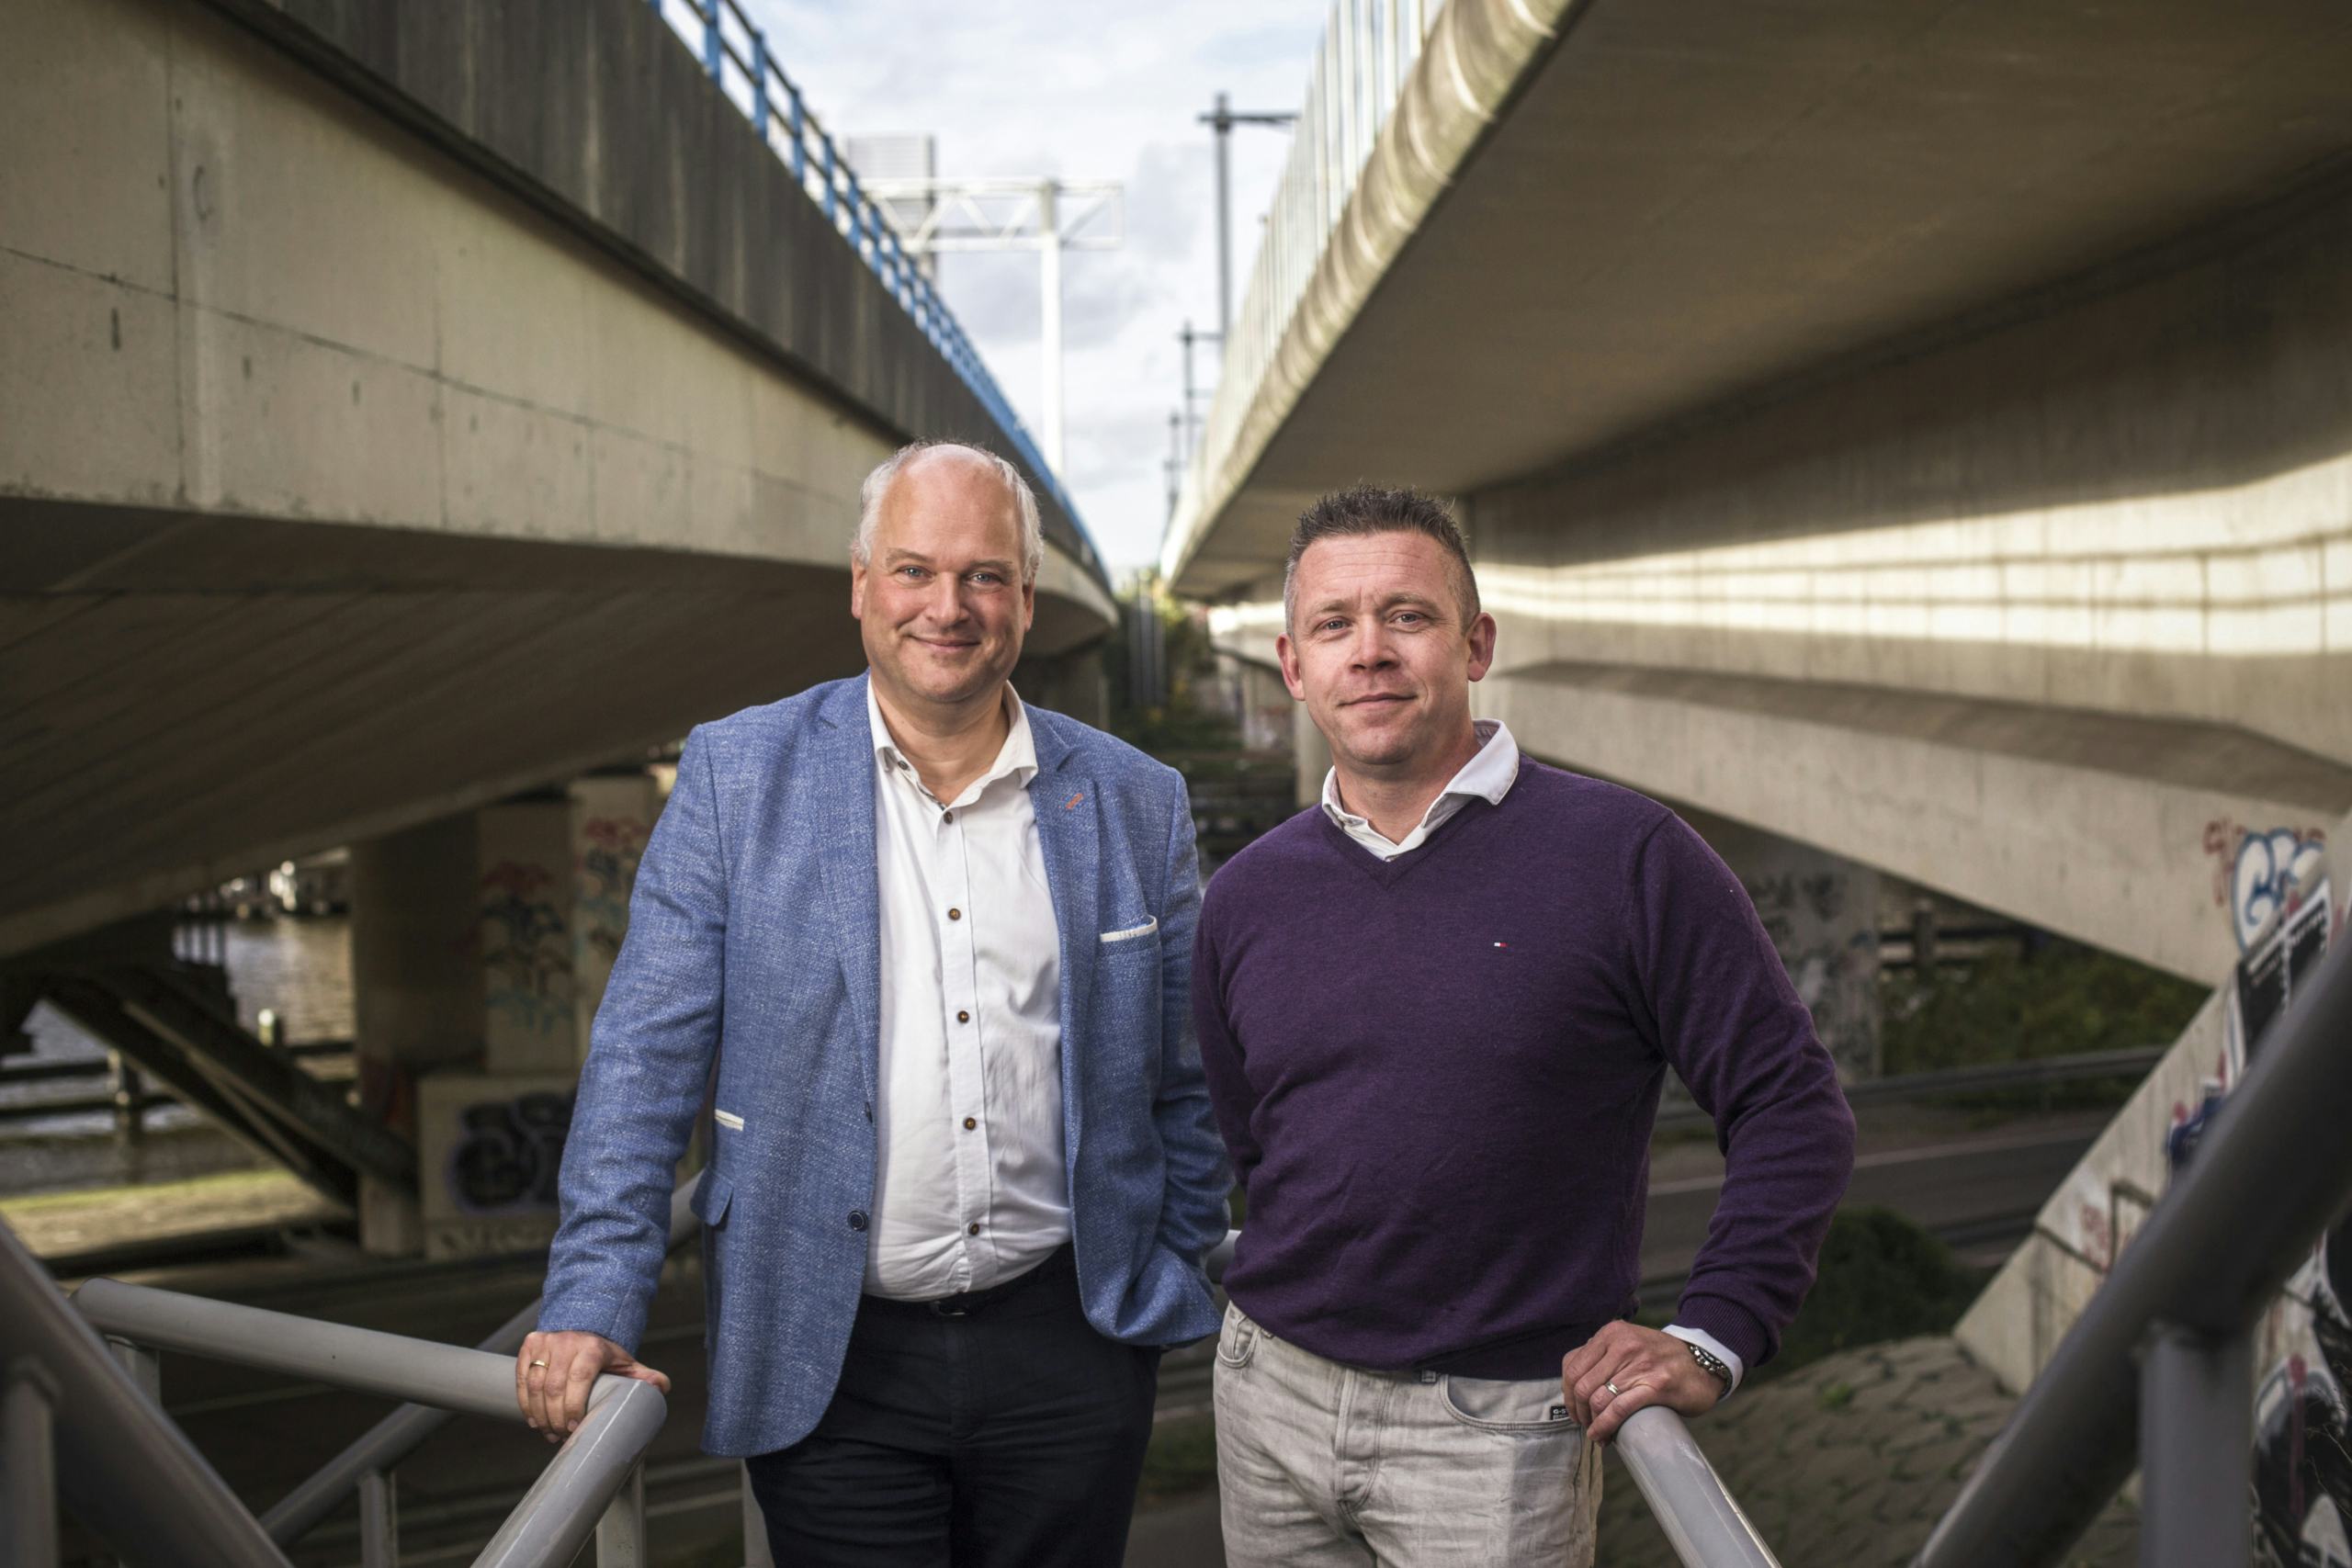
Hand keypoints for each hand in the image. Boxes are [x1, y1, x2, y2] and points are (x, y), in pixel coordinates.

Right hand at [515, 1329, 670, 1442]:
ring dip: (539, 1414)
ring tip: (548, 1432)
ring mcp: (546, 1342)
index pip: (580, 1379)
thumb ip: (644, 1376)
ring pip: (535, 1385)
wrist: (583, 1326)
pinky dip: (525, 1402)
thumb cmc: (606, 1353)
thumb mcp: (626, 1363)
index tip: (573, 1430)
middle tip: (560, 1437)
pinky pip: (522, 1378)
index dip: (574, 1407)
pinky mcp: (530, 1345)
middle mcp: (567, 1342)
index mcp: (592, 1347)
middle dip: (555, 1418)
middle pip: (554, 1387)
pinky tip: (533, 1419)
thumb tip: (662, 1388)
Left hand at [1561, 1322, 1722, 1442]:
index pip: (1572, 1366)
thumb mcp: (1628, 1344)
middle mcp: (1623, 1345)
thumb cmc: (1661, 1359)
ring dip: (1592, 1424)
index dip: (1567, 1395)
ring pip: (1598, 1399)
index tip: (1575, 1411)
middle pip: (1581, 1385)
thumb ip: (1602, 1356)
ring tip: (1597, 1434)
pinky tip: (1604, 1437)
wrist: (1704, 1362)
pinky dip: (1605, 1427)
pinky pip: (1619, 1409)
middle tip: (1586, 1426)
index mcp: (1611, 1333)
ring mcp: (1640, 1365)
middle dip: (1579, 1412)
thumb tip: (1574, 1385)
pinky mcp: (1656, 1385)